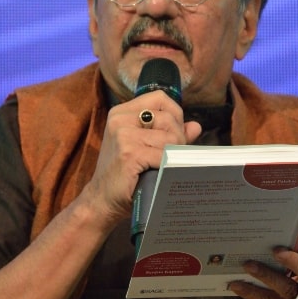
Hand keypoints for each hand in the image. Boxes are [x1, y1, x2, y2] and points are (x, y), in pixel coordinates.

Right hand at [82, 90, 201, 228]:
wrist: (102, 200)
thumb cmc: (126, 174)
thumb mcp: (144, 147)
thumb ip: (170, 134)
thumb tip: (195, 126)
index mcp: (122, 113)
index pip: (160, 98)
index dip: (174, 114)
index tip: (174, 133)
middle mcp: (120, 119)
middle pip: (169, 118)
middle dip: (178, 138)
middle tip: (170, 156)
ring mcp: (123, 135)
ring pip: (170, 137)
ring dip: (173, 154)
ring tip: (162, 165)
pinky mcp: (129, 153)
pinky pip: (164, 154)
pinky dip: (167, 166)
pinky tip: (158, 173)